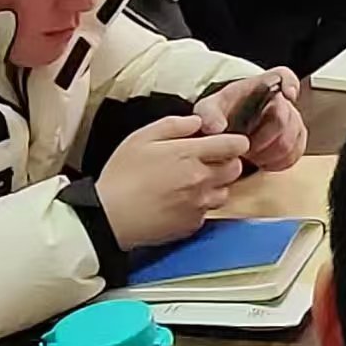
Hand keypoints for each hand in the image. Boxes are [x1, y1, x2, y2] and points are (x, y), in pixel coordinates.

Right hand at [95, 115, 251, 245]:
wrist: (110, 217)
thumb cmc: (121, 177)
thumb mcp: (141, 138)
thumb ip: (174, 125)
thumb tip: (197, 121)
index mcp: (189, 155)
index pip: (233, 145)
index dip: (235, 141)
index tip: (228, 142)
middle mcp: (200, 180)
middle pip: (235, 168)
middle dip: (226, 162)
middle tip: (206, 161)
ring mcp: (199, 204)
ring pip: (225, 191)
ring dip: (215, 185)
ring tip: (191, 183)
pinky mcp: (193, 224)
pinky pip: (207, 212)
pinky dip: (199, 205)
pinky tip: (179, 201)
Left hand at [196, 69, 305, 172]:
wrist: (227, 128)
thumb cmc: (223, 114)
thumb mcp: (208, 109)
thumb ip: (208, 115)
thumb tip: (215, 128)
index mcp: (262, 85)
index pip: (284, 76)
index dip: (290, 85)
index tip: (287, 95)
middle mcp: (282, 101)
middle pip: (283, 120)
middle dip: (263, 139)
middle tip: (246, 148)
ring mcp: (293, 120)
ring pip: (290, 140)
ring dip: (269, 153)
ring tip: (251, 156)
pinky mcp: (297, 140)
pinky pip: (295, 153)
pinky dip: (277, 162)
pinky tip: (263, 161)